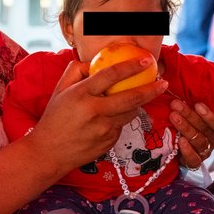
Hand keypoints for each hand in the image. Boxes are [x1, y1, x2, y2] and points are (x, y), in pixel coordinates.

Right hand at [31, 57, 167, 167]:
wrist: (49, 153)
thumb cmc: (54, 119)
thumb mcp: (59, 91)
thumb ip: (75, 71)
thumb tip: (92, 62)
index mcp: (81, 94)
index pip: (111, 75)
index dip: (131, 66)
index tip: (146, 60)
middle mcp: (94, 111)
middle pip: (131, 97)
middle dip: (151, 89)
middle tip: (164, 82)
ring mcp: (103, 129)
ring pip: (130, 113)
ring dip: (137, 104)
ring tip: (140, 97)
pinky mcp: (109, 142)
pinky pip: (121, 126)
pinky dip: (120, 119)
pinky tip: (112, 119)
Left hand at [169, 100, 213, 168]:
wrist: (177, 150)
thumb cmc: (186, 125)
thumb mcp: (190, 113)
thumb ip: (189, 102)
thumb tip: (174, 83)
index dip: (208, 114)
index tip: (197, 104)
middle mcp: (212, 139)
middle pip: (204, 128)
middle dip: (189, 115)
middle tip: (175, 104)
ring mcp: (204, 151)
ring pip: (198, 140)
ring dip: (185, 128)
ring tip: (173, 117)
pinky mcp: (195, 162)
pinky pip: (193, 158)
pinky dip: (187, 150)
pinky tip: (180, 141)